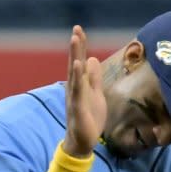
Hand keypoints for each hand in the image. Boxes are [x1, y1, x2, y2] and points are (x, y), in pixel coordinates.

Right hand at [63, 26, 106, 157]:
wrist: (82, 142)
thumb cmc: (89, 118)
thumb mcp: (96, 95)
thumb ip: (94, 78)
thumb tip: (92, 58)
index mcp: (79, 85)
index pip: (79, 62)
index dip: (80, 46)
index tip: (79, 29)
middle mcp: (74, 89)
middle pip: (75, 64)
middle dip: (76, 47)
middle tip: (76, 29)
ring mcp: (75, 98)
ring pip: (74, 75)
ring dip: (74, 57)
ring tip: (74, 40)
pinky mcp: (78, 108)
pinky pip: (78, 91)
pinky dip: (77, 78)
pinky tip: (78, 65)